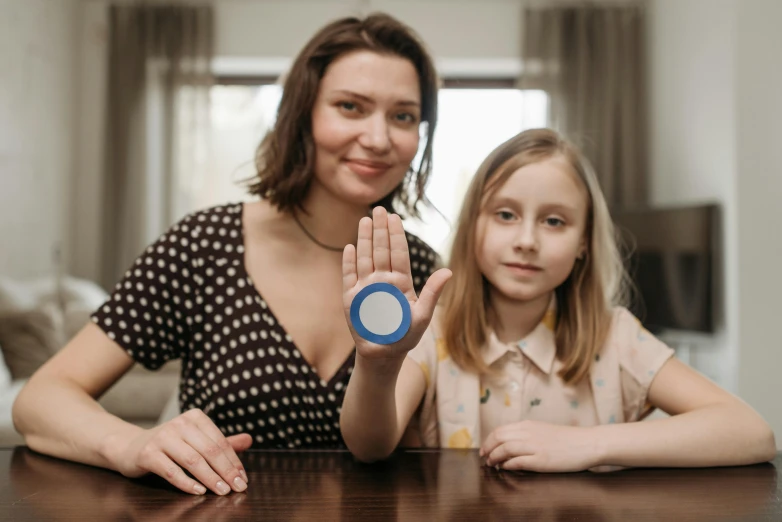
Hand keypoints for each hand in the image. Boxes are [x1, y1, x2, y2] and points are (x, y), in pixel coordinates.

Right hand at [108, 409, 251, 494]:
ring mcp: (163, 437)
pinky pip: (171, 471)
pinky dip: (187, 483)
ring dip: (210, 478)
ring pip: (193, 460)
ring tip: (222, 491)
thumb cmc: (171, 446)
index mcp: (195, 417)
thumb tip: (250, 439)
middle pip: (210, 450)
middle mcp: (180, 423)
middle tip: (238, 488)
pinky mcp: (148, 453)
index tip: (244, 478)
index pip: (220, 442)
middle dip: (227, 471)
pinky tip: (199, 492)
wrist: (131, 447)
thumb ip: (222, 442)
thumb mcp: (196, 440)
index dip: (234, 461)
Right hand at [342, 207, 450, 359]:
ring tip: (365, 220)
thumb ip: (432, 293)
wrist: (384, 355)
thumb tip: (448, 271)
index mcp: (400, 282)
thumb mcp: (422, 316)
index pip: (398, 253)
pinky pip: (349, 276)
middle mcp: (382, 280)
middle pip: (381, 250)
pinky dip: (349, 262)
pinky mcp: (351, 298)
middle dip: (380, 230)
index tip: (395, 218)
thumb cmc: (405, 336)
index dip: (396, 235)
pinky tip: (350, 247)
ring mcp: (366, 287)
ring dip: (364, 239)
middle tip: (379, 210)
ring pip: (365, 258)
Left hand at [480, 420, 601, 471]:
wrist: (588, 443)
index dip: (489, 440)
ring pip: (505, 448)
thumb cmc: (567, 439)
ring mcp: (535, 446)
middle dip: (488, 448)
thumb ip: (527, 434)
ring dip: (495, 457)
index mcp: (528, 425)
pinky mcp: (542, 460)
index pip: (500, 430)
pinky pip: (518, 462)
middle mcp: (529, 433)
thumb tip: (509, 442)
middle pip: (499, 438)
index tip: (485, 449)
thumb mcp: (543, 430)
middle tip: (485, 458)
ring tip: (492, 464)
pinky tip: (505, 468)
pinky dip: (508, 465)